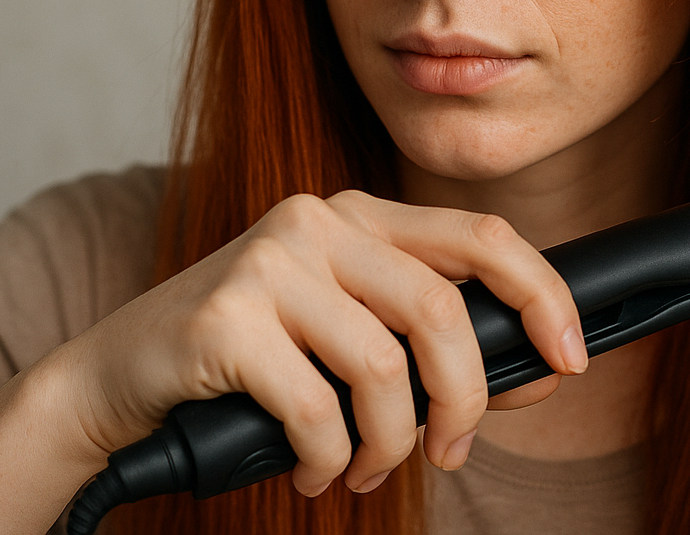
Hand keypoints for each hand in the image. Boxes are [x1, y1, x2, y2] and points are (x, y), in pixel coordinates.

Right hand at [46, 191, 583, 497]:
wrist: (116, 379)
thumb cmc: (250, 364)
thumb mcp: (350, 337)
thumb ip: (434, 345)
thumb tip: (543, 367)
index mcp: (359, 217)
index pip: (481, 235)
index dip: (543, 294)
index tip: (572, 357)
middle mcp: (318, 222)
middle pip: (441, 309)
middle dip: (464, 398)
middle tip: (450, 451)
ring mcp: (268, 263)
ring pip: (383, 367)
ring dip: (388, 444)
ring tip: (364, 472)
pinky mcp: (225, 317)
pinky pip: (317, 409)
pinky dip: (329, 459)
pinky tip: (313, 470)